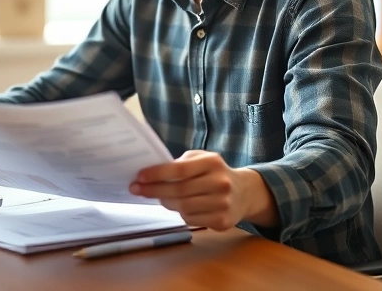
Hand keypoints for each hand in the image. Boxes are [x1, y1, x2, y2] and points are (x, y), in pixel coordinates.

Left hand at [130, 150, 276, 230]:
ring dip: (166, 202)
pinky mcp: (222, 221)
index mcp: (213, 163)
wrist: (244, 192)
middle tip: (137, 189)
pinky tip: (179, 206)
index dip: (157, 174)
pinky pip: (191, 219)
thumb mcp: (202, 159)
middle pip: (179, 191)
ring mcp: (223, 204)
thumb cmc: (214, 173)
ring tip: (159, 197)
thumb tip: (152, 174)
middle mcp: (220, 183)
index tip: (139, 176)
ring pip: (183, 207)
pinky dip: (181, 213)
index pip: (180, 169)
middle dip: (154, 190)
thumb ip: (181, 163)